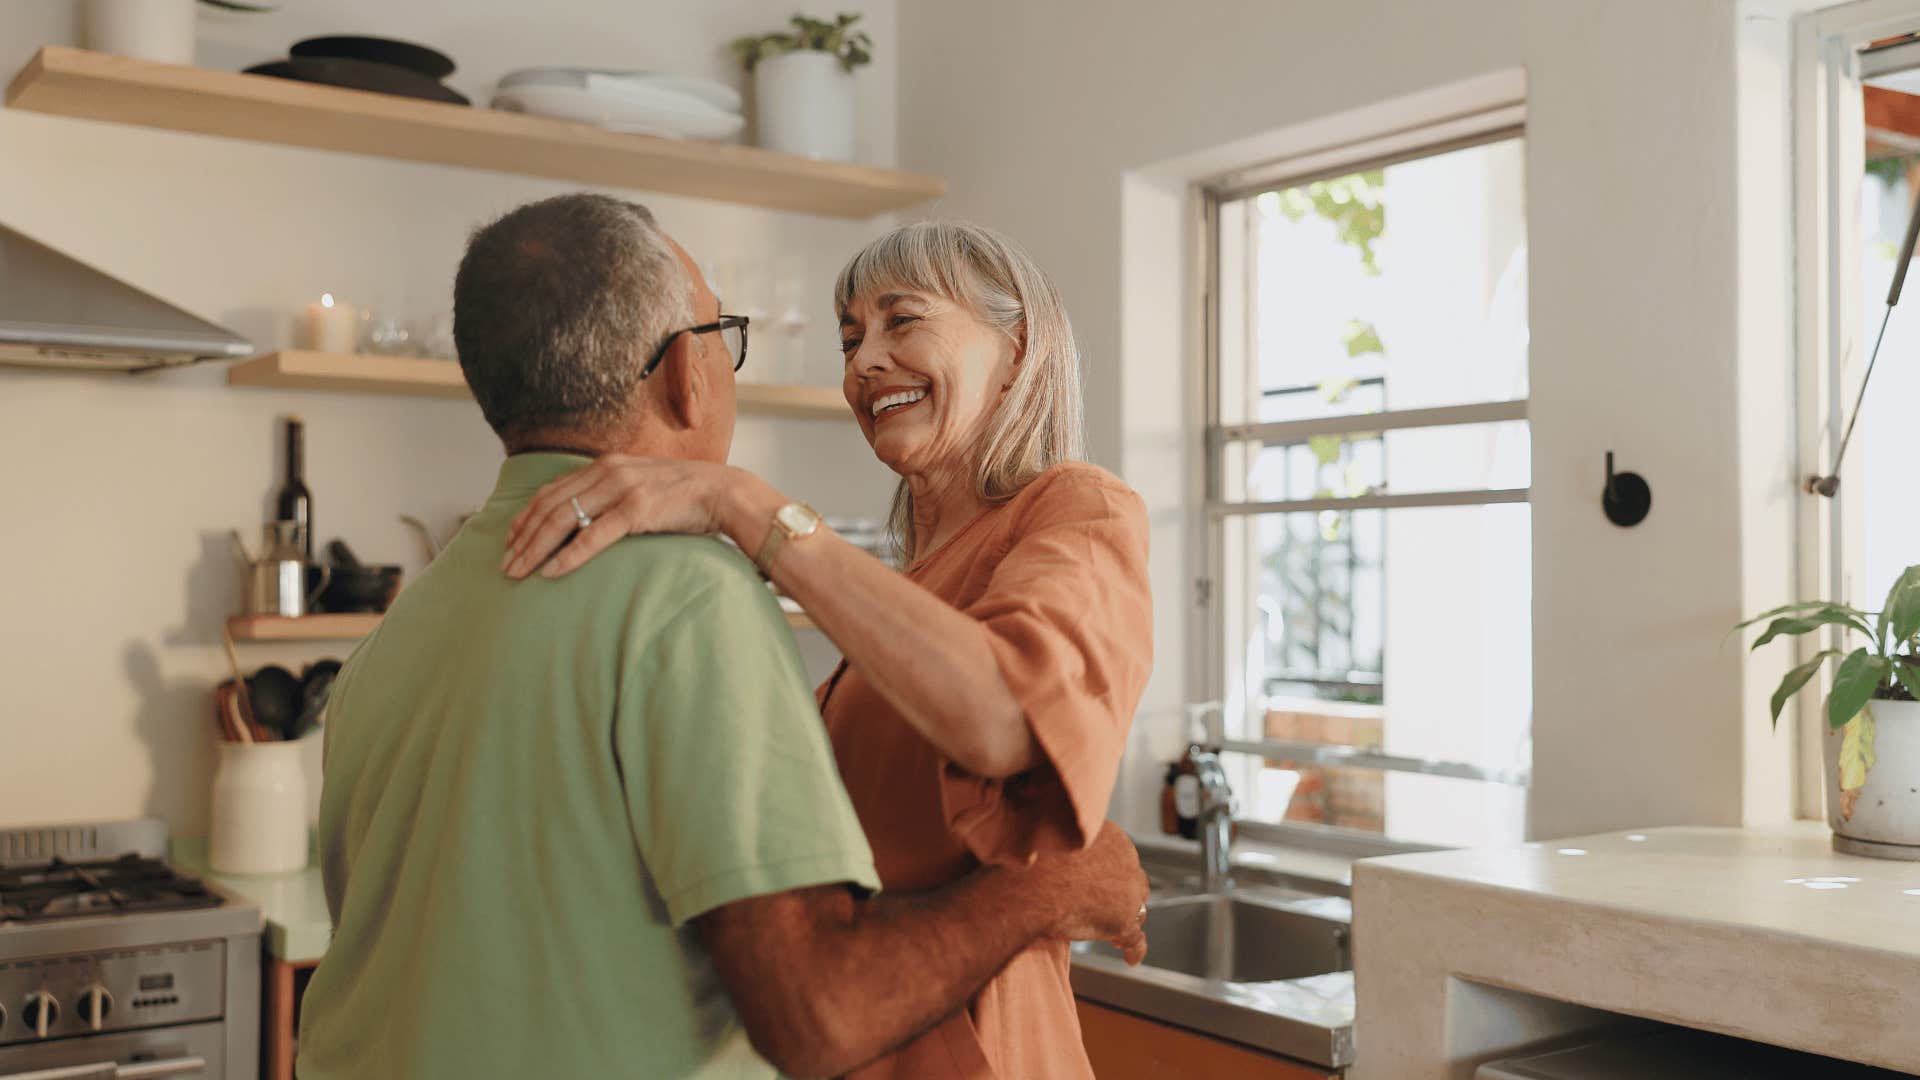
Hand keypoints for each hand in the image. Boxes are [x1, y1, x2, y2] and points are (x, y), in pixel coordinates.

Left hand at [502, 455, 733, 578]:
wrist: (723, 492)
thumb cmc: (684, 496)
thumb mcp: (641, 485)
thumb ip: (612, 494)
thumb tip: (587, 519)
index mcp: (605, 465)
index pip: (552, 491)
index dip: (525, 518)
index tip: (509, 542)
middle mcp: (607, 471)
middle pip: (550, 506)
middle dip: (522, 538)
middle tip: (504, 565)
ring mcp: (621, 489)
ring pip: (563, 520)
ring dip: (536, 549)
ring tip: (519, 572)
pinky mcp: (637, 509)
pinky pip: (593, 536)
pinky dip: (568, 556)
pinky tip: (551, 572)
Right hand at [1027, 821, 1148, 964]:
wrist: (1030, 883)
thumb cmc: (1031, 860)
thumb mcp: (1052, 840)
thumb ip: (1063, 847)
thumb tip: (1046, 853)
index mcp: (1109, 836)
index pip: (1120, 856)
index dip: (1111, 873)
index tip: (1099, 882)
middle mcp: (1126, 859)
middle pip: (1133, 880)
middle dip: (1123, 894)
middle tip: (1108, 907)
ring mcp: (1128, 892)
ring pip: (1136, 908)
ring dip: (1128, 919)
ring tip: (1116, 934)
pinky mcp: (1122, 921)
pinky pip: (1135, 939)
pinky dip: (1134, 950)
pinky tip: (1130, 959)